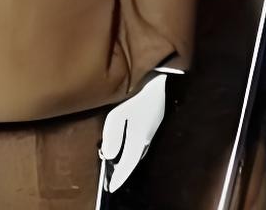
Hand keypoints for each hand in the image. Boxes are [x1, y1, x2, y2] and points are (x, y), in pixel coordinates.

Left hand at [100, 72, 166, 192]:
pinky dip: (132, 149)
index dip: (120, 176)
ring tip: (117, 166)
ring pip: (137, 151)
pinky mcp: (152, 122)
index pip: (128, 163)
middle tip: (113, 178)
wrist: (157, 79)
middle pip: (133, 159)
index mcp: (139, 138)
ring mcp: (151, 130)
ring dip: (127, 160)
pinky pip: (140, 143)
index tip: (112, 187)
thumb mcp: (118, 114)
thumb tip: (108, 154)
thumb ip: (112, 135)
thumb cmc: (136, 95)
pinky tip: (127, 147)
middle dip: (123, 169)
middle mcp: (147, 138)